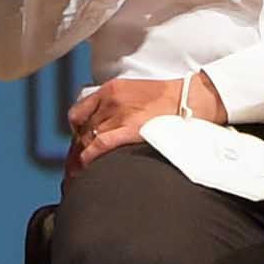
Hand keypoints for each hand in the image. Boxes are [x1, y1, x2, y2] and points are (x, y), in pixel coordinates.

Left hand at [69, 71, 222, 167]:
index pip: (79, 113)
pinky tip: (86, 168)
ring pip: (87, 139)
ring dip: (80, 157)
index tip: (77, 144)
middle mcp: (111, 101)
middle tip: (74, 166)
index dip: (74, 132)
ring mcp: (119, 115)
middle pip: (82, 129)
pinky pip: (100, 145)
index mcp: (111, 90)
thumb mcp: (134, 92)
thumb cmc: (167, 99)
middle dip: (76, 149)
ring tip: (78, 173)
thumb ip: (115, 105)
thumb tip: (101, 127)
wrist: (189, 100)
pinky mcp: (130, 129)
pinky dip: (89, 157)